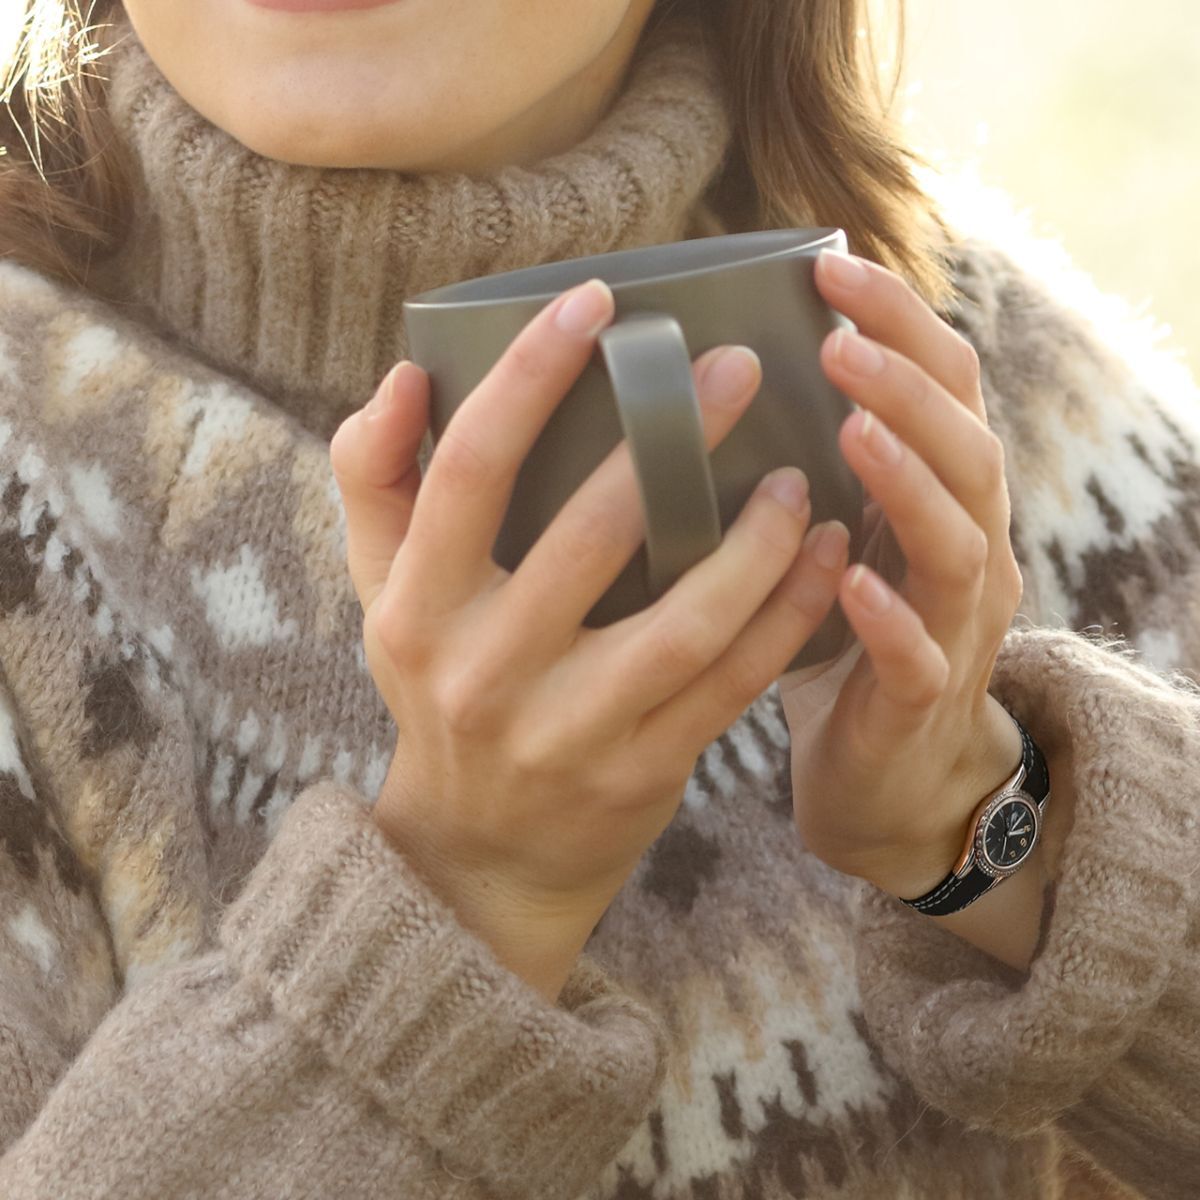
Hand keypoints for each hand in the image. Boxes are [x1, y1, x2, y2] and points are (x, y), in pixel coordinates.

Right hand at [329, 279, 848, 997]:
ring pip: (685, 620)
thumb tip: (410, 374)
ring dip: (755, 540)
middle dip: (673, 435)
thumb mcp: (385, 597)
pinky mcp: (640, 772)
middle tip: (739, 364)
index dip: (530, 376)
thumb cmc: (440, 693)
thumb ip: (374, 483)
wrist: (479, 855)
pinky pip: (729, 685)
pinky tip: (826, 559)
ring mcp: (568, 731)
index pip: (470, 470)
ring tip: (801, 477)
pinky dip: (785, 618)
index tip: (598, 301)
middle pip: (592, 533)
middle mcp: (486, 670)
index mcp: (419, 609)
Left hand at [777, 250, 1025, 898]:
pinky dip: (889, 612)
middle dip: (906, 386)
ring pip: (956, 540)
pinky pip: (918, 654)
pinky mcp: (923, 700)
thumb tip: (697, 381)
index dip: (901, 327)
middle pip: (967, 448)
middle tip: (838, 337)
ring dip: (908, 479)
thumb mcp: (828, 539)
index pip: (943, 391)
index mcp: (938, 499)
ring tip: (853, 427)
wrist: (885, 777)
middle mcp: (964, 550)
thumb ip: (802, 471)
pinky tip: (847, 576)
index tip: (832, 271)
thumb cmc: (840, 640)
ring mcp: (954, 627)